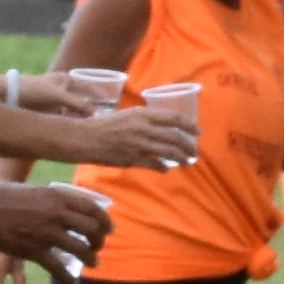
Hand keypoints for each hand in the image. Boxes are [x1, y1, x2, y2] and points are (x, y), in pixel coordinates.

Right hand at [0, 177, 114, 276]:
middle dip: (99, 241)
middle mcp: (57, 214)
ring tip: (93, 263)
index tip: (109, 229)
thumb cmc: (4, 196)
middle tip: (98, 247)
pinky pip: (59, 269)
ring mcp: (47, 233)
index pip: (93, 210)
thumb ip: (53, 200)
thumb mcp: (36, 190)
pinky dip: (69, 279)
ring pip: (81, 250)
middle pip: (92, 230)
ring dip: (91, 259)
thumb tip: (68, 208)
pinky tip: (72, 283)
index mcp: (58, 197)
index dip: (105, 221)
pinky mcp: (34, 250)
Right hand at [73, 103, 200, 169]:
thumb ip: (145, 120)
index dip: (189, 125)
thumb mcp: (127, 115)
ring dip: (181, 158)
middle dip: (188, 145)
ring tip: (187, 162)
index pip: (173, 118)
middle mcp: (143, 128)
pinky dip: (163, 167)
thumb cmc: (104, 125)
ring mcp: (138, 145)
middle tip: (194, 151)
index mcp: (142, 114)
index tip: (198, 131)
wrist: (85, 138)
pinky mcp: (132, 159)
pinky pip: (154, 164)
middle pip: (174, 137)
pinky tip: (166, 169)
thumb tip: (161, 127)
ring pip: (168, 152)